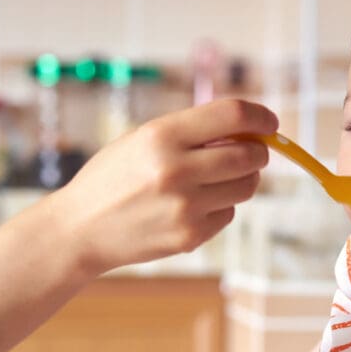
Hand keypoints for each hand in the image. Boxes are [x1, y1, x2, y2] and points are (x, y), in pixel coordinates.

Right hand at [49, 98, 277, 275]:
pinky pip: (228, 214)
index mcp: (161, 135)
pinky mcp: (190, 237)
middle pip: (250, 155)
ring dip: (244, 179)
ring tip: (218, 178)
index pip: (232, 115)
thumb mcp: (142, 139)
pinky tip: (192, 205)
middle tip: (251, 152)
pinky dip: (220, 207)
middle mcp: (176, 170)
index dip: (260, 116)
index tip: (269, 122)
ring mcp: (185, 207)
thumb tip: (250, 128)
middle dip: (258, 151)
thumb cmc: (114, 177)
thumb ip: (192, 131)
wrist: (81, 228)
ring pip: (247, 187)